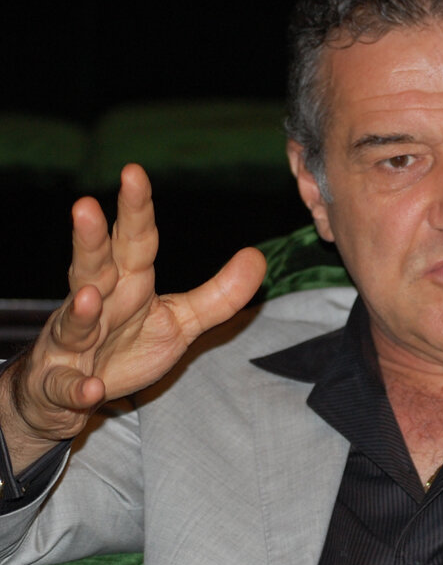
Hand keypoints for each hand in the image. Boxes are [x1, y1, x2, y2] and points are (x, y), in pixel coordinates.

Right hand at [0, 164, 265, 471]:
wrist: (72, 393)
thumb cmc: (126, 346)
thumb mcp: (180, 321)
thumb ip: (220, 294)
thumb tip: (259, 256)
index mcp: (128, 284)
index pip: (135, 241)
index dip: (136, 209)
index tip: (133, 172)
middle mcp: (95, 303)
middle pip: (92, 266)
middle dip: (88, 239)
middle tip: (84, 206)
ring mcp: (74, 342)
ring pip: (74, 321)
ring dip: (80, 310)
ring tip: (89, 295)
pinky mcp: (62, 382)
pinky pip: (67, 385)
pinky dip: (76, 386)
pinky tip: (89, 388)